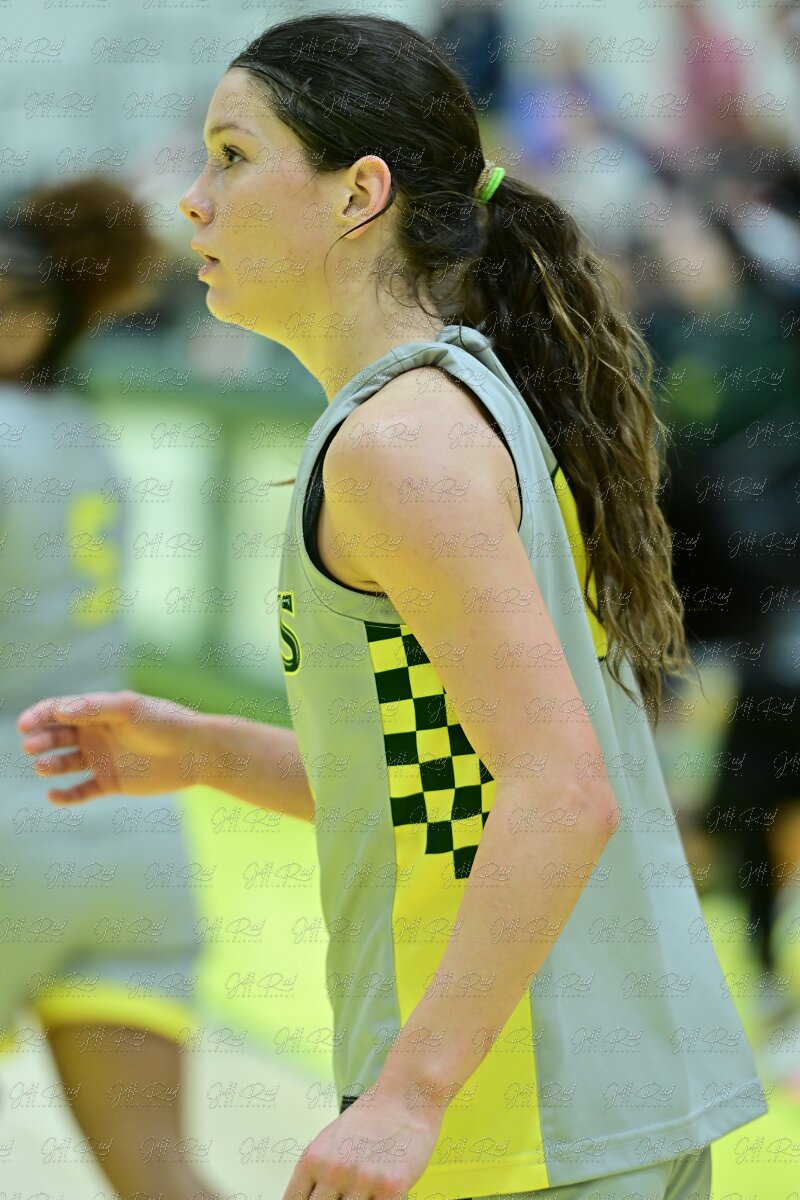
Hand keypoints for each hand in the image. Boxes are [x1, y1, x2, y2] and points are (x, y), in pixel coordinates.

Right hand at [16, 689, 205, 802]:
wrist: (195, 752)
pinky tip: (53, 795)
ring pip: (65, 763)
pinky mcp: (111, 783)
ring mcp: (102, 759)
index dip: (39, 715)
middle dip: (41, 740)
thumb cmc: (165, 722)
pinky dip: (66, 795)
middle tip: (31, 746)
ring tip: (43, 766)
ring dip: (49, 764)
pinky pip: (81, 791)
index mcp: (98, 711)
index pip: (59, 711)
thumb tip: (60, 710)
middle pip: (57, 736)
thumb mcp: (129, 709)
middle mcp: (96, 734)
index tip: (24, 725)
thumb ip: (94, 708)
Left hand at [281, 1084, 444, 1199]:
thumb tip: (309, 1199)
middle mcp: (334, 1170)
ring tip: (364, 1192)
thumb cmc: (369, 1119)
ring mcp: (363, 1180)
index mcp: (313, 1159)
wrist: (406, 1095)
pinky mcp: (392, 1187)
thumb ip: (317, 1174)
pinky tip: (379, 1196)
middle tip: (343, 1195)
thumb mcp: (330, 1142)